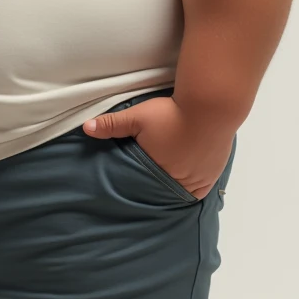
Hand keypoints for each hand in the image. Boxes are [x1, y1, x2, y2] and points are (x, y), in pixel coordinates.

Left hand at [83, 95, 234, 199]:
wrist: (211, 106)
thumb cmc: (172, 113)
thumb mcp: (137, 116)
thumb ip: (112, 124)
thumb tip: (85, 128)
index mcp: (157, 171)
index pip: (141, 186)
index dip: (136, 183)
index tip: (131, 182)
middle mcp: (178, 182)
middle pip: (161, 191)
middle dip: (153, 186)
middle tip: (147, 182)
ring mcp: (198, 180)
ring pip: (180, 191)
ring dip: (172, 186)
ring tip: (164, 181)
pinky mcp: (212, 174)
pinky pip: (199, 190)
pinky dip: (191, 186)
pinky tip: (184, 181)